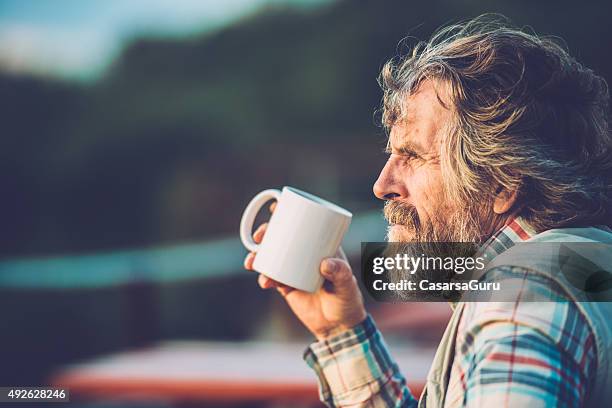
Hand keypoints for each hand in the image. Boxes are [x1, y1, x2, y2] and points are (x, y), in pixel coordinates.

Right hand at [244, 202, 366, 339]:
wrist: (338, 328)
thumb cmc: (348, 301)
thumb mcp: (347, 285)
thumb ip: (340, 273)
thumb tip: (325, 263)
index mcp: (320, 246)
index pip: (304, 225)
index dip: (288, 214)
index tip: (276, 207)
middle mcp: (305, 255)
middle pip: (281, 238)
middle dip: (266, 234)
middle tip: (260, 237)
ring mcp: (294, 270)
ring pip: (271, 256)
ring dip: (258, 255)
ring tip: (253, 262)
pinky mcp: (286, 286)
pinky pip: (271, 277)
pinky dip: (264, 277)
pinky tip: (264, 280)